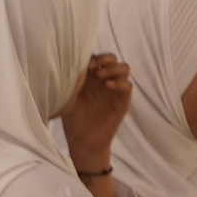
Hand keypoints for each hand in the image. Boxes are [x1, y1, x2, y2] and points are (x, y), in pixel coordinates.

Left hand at [58, 54, 132, 175]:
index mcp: (91, 76)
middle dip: (105, 58)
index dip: (93, 55)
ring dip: (113, 68)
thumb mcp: (68, 95)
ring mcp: (115, 90)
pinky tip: (107, 86)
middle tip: (93, 67)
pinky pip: (128, 86)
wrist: (82, 140)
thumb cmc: (72, 118)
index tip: (84, 62)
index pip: (98, 56)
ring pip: (124, 68)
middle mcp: (105, 80)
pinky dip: (120, 82)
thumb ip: (74, 78)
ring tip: (100, 76)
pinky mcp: (122, 101)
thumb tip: (74, 59)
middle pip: (113, 58)